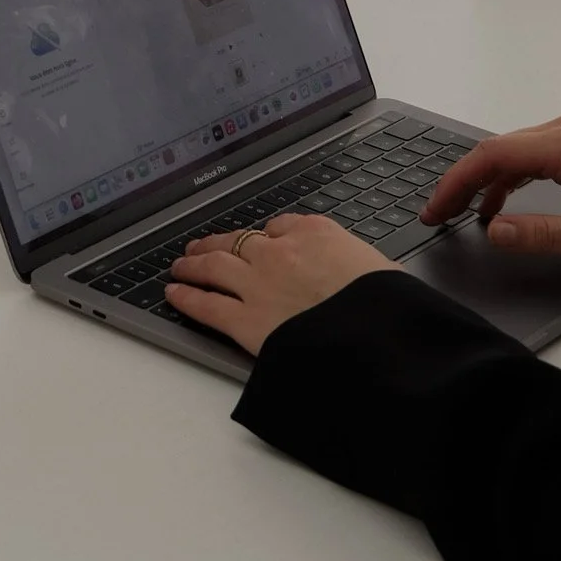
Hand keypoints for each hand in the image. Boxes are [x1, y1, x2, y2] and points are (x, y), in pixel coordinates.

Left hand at [165, 214, 397, 355]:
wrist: (373, 334)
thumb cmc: (386, 305)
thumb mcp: (381, 270)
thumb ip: (358, 266)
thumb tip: (360, 273)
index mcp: (316, 233)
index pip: (282, 226)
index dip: (267, 235)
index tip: (261, 240)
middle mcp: (280, 252)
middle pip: (239, 241)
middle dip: (218, 243)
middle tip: (203, 246)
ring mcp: (258, 284)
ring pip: (215, 266)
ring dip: (194, 264)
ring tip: (181, 265)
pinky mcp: (244, 320)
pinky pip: (207, 305)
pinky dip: (187, 298)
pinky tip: (174, 294)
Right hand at [420, 111, 560, 272]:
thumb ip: (541, 233)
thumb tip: (494, 230)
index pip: (494, 155)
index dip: (457, 182)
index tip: (436, 208)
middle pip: (497, 149)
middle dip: (462, 182)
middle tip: (437, 214)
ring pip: (512, 151)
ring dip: (483, 180)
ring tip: (460, 213)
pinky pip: (531, 156)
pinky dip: (507, 177)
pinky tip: (498, 203)